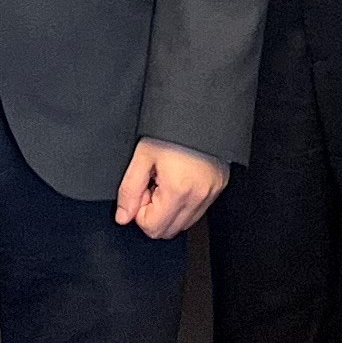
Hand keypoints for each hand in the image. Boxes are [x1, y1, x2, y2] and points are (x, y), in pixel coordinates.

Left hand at [115, 139, 229, 239]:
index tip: (142, 189)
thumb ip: (130, 190)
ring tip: (166, 181)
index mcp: (178, 190)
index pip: (152, 228)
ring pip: (183, 225)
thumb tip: (123, 217)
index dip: (140, 211)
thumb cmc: (171, 129)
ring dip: (169, 210)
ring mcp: (211, 194)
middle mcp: (198, 197)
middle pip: (168, 231)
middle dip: (154, 214)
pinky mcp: (218, 189)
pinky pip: (197, 212)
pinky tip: (179, 180)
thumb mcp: (142, 156)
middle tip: (152, 185)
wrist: (199, 111)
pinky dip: (184, 204)